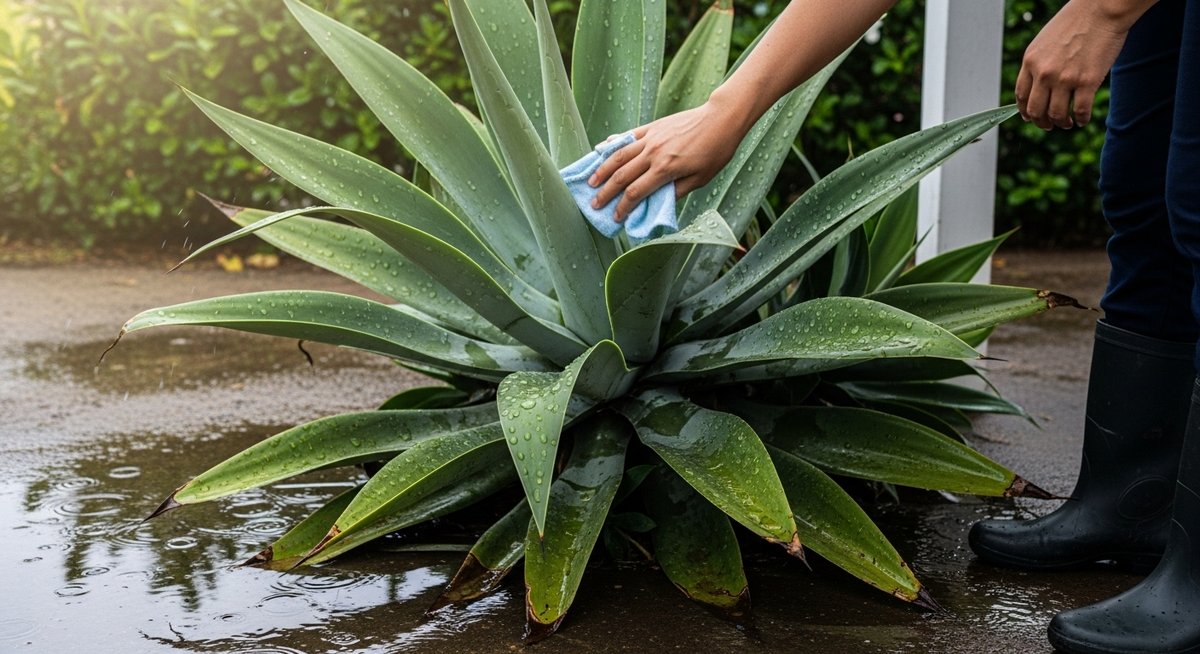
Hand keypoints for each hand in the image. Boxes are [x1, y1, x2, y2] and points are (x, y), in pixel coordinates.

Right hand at [587, 100, 745, 221]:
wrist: (721, 119)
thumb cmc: (715, 152)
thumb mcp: (700, 179)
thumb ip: (676, 191)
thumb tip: (657, 205)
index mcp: (665, 170)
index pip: (636, 193)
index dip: (623, 207)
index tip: (615, 217)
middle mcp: (653, 153)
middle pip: (622, 176)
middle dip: (606, 192)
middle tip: (594, 204)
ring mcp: (650, 138)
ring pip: (618, 156)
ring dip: (602, 170)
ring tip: (591, 182)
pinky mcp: (651, 127)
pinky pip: (627, 137)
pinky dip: (613, 145)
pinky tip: (601, 150)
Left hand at [1016, 0, 1132, 129]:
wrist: (1101, 9)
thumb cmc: (1076, 22)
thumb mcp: (1045, 41)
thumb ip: (1038, 62)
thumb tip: (1037, 84)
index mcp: (1030, 62)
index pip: (1021, 96)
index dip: (1024, 110)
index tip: (1029, 117)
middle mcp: (1044, 73)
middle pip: (1035, 110)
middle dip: (1040, 122)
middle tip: (1048, 125)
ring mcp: (1065, 79)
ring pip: (1056, 114)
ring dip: (1060, 123)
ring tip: (1066, 123)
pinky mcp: (1087, 82)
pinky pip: (1080, 111)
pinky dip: (1080, 120)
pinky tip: (1082, 120)